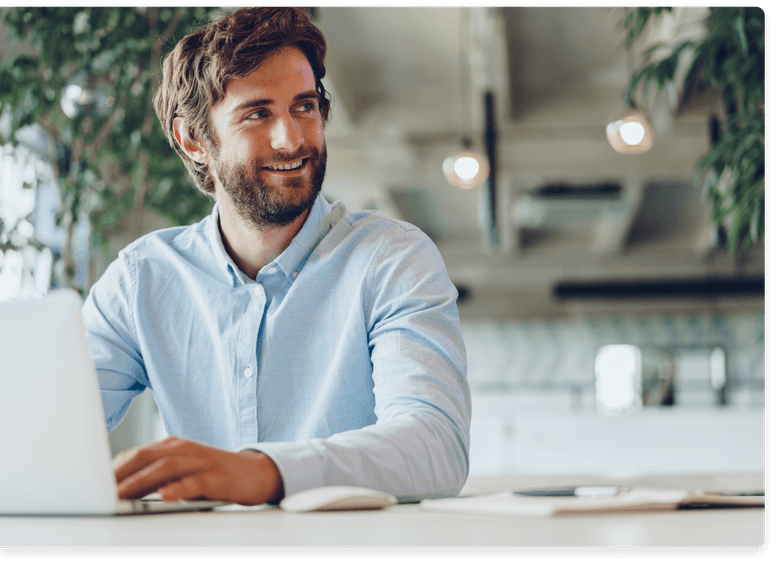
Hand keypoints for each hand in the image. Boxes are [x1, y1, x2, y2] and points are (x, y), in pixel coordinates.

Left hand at [113, 435, 283, 505]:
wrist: (256, 472)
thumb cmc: (215, 472)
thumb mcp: (184, 468)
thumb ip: (158, 473)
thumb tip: (122, 487)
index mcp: (175, 445)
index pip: (138, 453)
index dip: (115, 467)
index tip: (93, 483)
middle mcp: (187, 449)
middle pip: (147, 456)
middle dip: (121, 474)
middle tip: (101, 491)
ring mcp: (203, 461)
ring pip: (167, 468)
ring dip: (141, 482)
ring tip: (121, 496)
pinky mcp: (219, 477)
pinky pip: (196, 482)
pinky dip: (178, 488)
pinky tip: (164, 496)